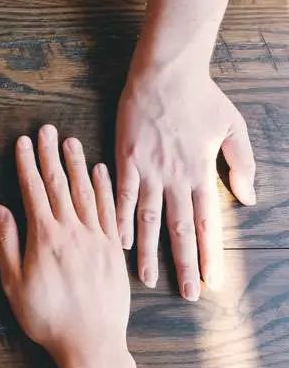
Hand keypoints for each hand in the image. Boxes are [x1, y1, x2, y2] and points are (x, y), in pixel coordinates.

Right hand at [0, 125, 134, 367]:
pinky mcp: (113, 250)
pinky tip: (100, 172)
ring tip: (71, 141)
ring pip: (86, 192)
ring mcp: (96, 238)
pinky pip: (110, 210)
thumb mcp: (14, 284)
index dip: (27, 164)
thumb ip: (6, 243)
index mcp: (45, 237)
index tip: (24, 142)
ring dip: (77, 164)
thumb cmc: (47, 317)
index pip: (34, 190)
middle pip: (60, 184)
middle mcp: (72, 231)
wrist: (91, 343)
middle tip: (47, 129)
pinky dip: (105, 188)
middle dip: (51, 154)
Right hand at [116, 66, 255, 298]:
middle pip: (179, 229)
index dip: (210, 254)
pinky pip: (122, 195)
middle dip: (184, 264)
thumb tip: (248, 198)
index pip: (207, 222)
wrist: (165, 73)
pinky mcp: (126, 159)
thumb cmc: (201, 97)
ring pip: (149, 219)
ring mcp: (148, 170)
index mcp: (201, 172)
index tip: (212, 281)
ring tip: (146, 279)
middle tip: (187, 294)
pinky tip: (118, 240)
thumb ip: (241, 164)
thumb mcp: (233, 128)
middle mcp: (175, 177)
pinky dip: (120, 219)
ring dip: (148, 251)